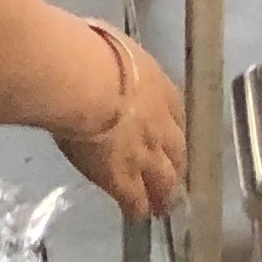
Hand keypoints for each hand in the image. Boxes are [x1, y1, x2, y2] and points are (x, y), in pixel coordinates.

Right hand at [50, 20, 187, 220]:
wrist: (84, 81)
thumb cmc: (89, 52)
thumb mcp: (107, 44)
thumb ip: (109, 57)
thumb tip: (95, 50)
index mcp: (159, 87)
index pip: (175, 111)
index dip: (173, 126)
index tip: (170, 135)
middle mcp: (161, 124)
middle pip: (177, 150)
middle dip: (177, 166)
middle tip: (174, 180)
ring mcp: (146, 154)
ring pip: (164, 180)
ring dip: (164, 194)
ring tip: (161, 207)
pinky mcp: (123, 178)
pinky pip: (134, 199)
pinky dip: (136, 208)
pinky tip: (135, 216)